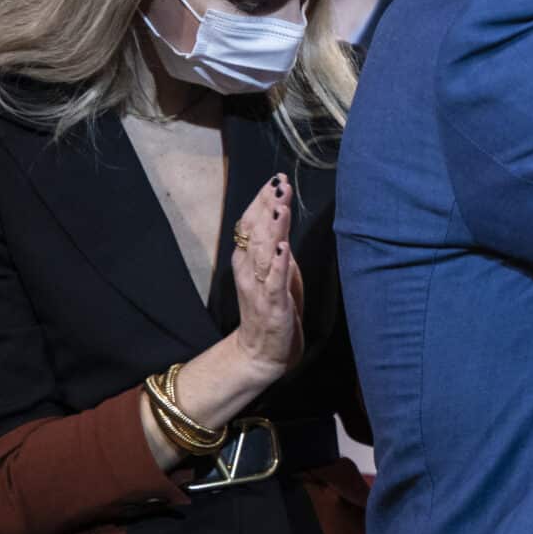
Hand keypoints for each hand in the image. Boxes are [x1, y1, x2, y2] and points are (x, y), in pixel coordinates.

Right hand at [229, 174, 303, 382]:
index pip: (252, 225)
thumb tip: (280, 215)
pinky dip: (278, 265)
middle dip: (268, 207)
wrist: (261, 354)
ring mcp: (260, 289)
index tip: (276, 179)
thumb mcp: (277, 271)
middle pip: (255, 234)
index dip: (262, 201)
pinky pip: (274, 283)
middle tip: (279, 183)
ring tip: (280, 207)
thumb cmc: (273, 308)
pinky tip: (283, 249)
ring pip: (263, 254)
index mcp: (249, 260)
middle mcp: (250, 271)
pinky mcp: (273, 307)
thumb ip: (276, 245)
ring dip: (272, 229)